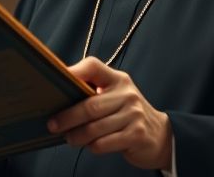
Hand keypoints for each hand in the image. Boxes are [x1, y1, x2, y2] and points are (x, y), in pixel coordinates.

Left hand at [48, 57, 172, 169]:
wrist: (160, 135)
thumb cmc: (127, 114)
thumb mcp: (116, 96)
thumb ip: (94, 92)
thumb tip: (60, 95)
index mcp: (118, 80)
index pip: (93, 66)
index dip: (74, 71)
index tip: (56, 78)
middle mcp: (127, 94)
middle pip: (89, 106)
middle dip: (67, 118)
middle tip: (53, 125)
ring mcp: (134, 115)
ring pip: (94, 128)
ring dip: (77, 136)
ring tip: (70, 138)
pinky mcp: (136, 135)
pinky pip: (103, 143)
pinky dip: (92, 146)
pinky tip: (90, 145)